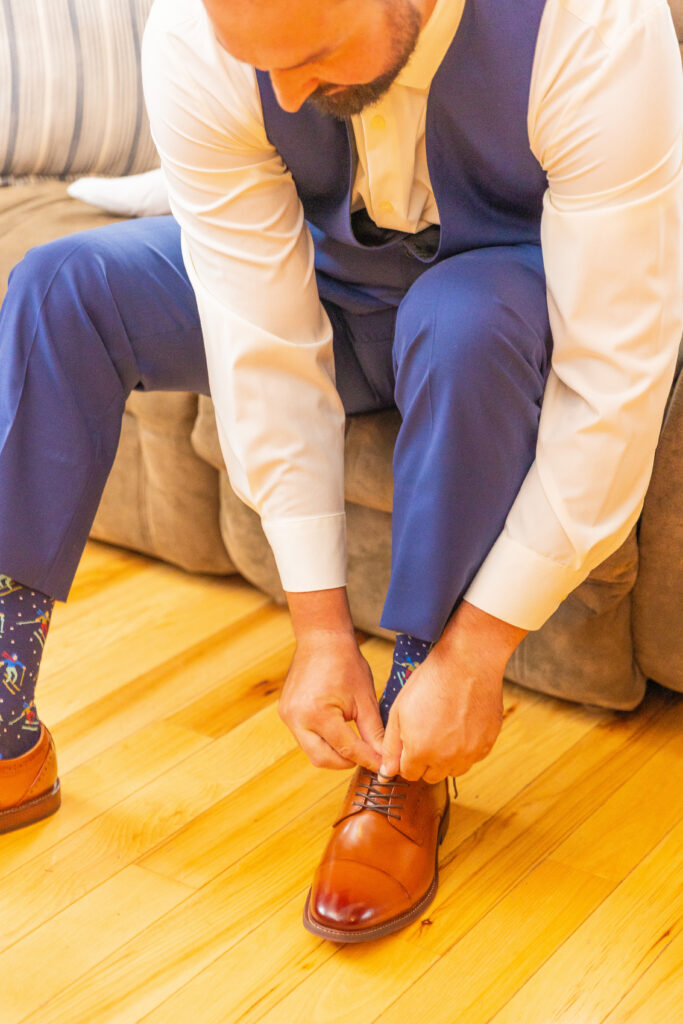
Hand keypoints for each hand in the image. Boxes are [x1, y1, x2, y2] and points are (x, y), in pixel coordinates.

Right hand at [279, 631, 384, 770]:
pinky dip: (322, 741)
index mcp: (318, 713)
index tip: (383, 767)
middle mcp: (297, 718)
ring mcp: (287, 717)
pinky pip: (305, 738)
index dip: (367, 759)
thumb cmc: (345, 663)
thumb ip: (373, 732)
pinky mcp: (285, 714)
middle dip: (347, 762)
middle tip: (367, 757)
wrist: (321, 639)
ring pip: (312, 751)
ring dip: (334, 753)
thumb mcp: (364, 699)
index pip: (346, 749)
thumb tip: (384, 758)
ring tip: (354, 744)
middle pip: (323, 759)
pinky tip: (338, 733)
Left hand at [380, 602, 526, 782]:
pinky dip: (466, 748)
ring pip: (453, 770)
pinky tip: (461, 725)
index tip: (410, 744)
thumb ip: (392, 746)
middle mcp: (446, 759)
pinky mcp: (487, 744)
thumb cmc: (430, 682)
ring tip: (444, 729)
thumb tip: (388, 772)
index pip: (409, 774)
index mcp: (420, 752)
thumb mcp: (399, 711)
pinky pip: (472, 758)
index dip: (406, 759)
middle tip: (426, 734)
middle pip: (431, 776)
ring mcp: (469, 753)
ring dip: (446, 758)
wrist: (467, 664)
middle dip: (425, 761)